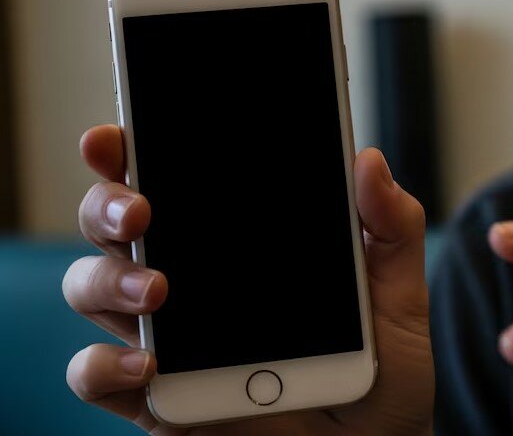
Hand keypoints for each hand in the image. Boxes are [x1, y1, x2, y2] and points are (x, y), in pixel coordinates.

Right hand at [63, 125, 433, 435]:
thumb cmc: (381, 371)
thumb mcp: (398, 297)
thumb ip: (390, 231)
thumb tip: (370, 161)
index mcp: (239, 245)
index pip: (178, 183)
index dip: (136, 152)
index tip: (122, 133)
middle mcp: (191, 282)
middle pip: (117, 225)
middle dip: (109, 203)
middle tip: (142, 208)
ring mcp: (170, 339)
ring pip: (95, 287)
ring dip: (110, 277)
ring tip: (159, 291)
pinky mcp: (158, 398)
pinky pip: (97, 377)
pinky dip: (103, 368)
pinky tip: (146, 368)